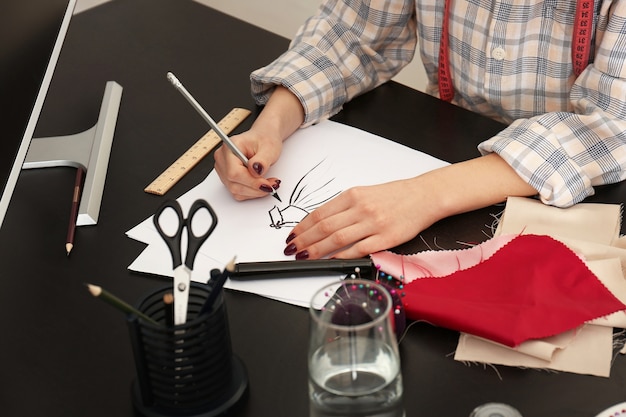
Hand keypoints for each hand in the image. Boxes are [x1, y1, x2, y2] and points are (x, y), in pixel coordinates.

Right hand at [213, 129, 282, 200]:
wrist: (263, 138)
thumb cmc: (264, 139)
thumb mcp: (269, 147)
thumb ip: (262, 160)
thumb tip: (256, 171)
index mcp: (229, 148)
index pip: (234, 172)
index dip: (251, 182)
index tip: (266, 184)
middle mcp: (222, 159)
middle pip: (234, 184)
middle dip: (255, 188)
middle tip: (272, 185)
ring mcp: (223, 170)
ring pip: (236, 190)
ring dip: (254, 191)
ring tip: (268, 183)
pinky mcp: (227, 178)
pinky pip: (238, 192)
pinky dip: (251, 192)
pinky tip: (260, 184)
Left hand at [284, 178, 438, 258]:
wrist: (424, 196)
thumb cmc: (395, 195)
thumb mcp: (365, 193)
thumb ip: (344, 208)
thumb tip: (321, 223)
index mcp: (352, 195)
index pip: (320, 213)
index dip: (302, 227)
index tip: (291, 236)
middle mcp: (360, 208)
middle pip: (324, 227)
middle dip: (304, 240)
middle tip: (291, 249)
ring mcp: (373, 223)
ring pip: (338, 239)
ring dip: (317, 250)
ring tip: (304, 257)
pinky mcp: (386, 237)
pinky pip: (360, 248)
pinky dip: (343, 255)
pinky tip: (331, 260)